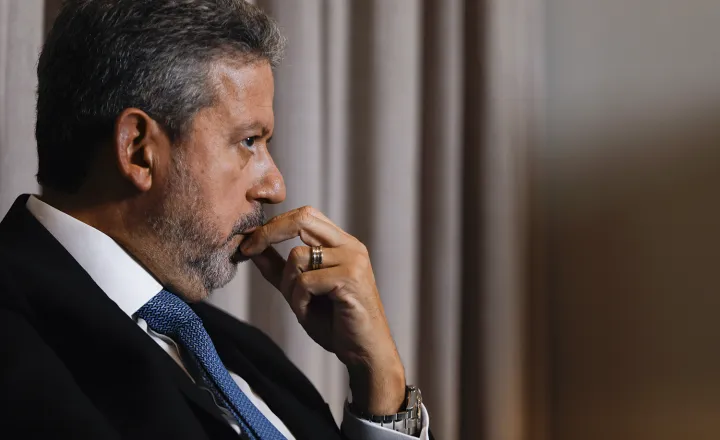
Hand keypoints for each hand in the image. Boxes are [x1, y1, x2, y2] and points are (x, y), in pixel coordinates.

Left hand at [240, 206, 405, 413]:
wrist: (365, 352)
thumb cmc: (336, 323)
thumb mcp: (300, 292)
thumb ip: (279, 269)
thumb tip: (252, 249)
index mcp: (341, 244)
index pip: (304, 216)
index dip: (274, 225)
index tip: (249, 243)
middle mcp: (350, 246)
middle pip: (302, 219)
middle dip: (270, 232)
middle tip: (248, 249)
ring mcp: (352, 259)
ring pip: (298, 256)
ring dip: (288, 285)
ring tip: (302, 305)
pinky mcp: (350, 277)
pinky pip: (305, 280)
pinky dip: (299, 299)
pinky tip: (310, 311)